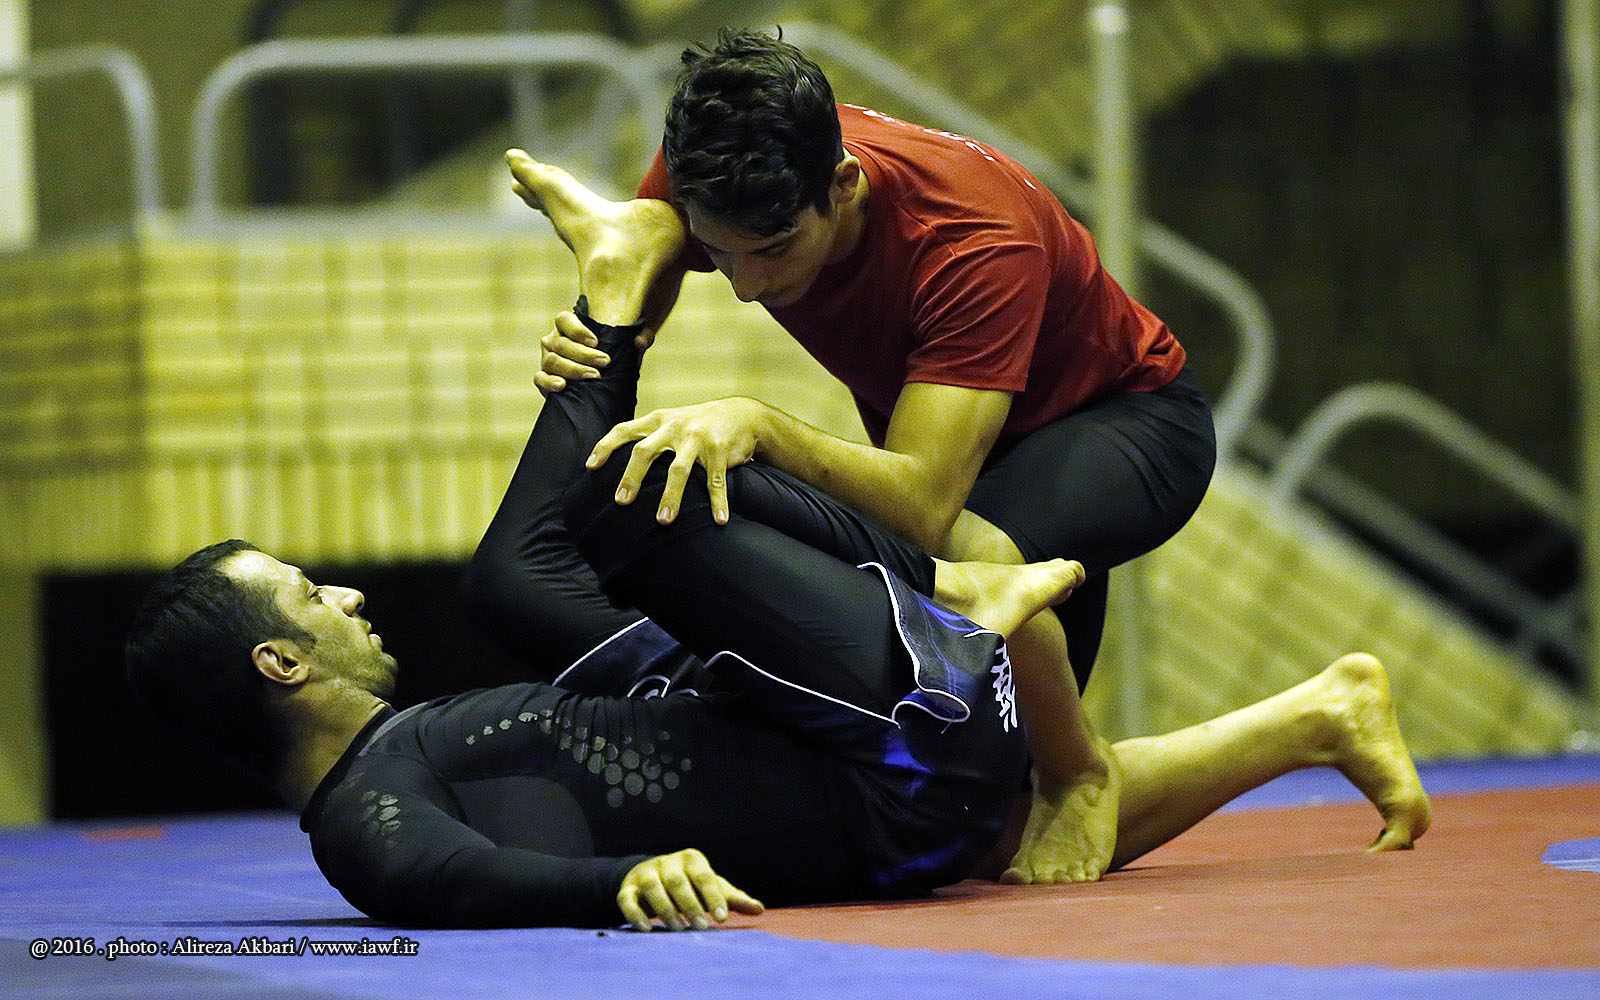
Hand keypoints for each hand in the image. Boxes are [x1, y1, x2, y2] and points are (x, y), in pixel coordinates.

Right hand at [535, 311, 656, 395]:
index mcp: (567, 326)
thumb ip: (640, 338)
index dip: (577, 329)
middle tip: (605, 362)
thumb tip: (641, 342)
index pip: (563, 320)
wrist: (600, 381)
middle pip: (561, 344)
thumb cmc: (614, 356)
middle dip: (584, 354)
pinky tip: (563, 386)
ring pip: (552, 361)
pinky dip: (549, 382)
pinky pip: (539, 378)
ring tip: (594, 376)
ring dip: (574, 369)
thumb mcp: (628, 345)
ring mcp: (546, 359)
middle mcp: (553, 340)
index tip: (596, 341)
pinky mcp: (544, 378)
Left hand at [586, 398, 764, 523]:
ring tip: (663, 521)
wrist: (742, 414)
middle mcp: (674, 426)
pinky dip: (717, 502)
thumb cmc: (697, 424)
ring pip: (678, 470)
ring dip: (670, 497)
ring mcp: (697, 437)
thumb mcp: (671, 421)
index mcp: (658, 419)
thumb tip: (617, 462)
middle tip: (621, 501)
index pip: (624, 430)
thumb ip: (648, 436)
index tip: (590, 467)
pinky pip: (715, 480)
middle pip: (645, 451)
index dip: (605, 447)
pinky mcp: (720, 449)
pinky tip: (719, 520)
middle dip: (632, 477)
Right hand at [617, 848, 762, 931]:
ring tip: (679, 929)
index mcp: (691, 859)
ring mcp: (645, 873)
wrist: (653, 876)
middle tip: (701, 927)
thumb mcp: (712, 888)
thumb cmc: (691, 885)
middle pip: (677, 881)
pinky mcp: (627, 888)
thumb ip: (733, 899)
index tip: (722, 919)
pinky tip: (647, 929)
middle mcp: (667, 862)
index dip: (713, 897)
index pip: (704, 877)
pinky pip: (626, 899)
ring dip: (666, 909)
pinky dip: (635, 914)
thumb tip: (759, 909)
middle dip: (690, 904)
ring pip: (653, 888)